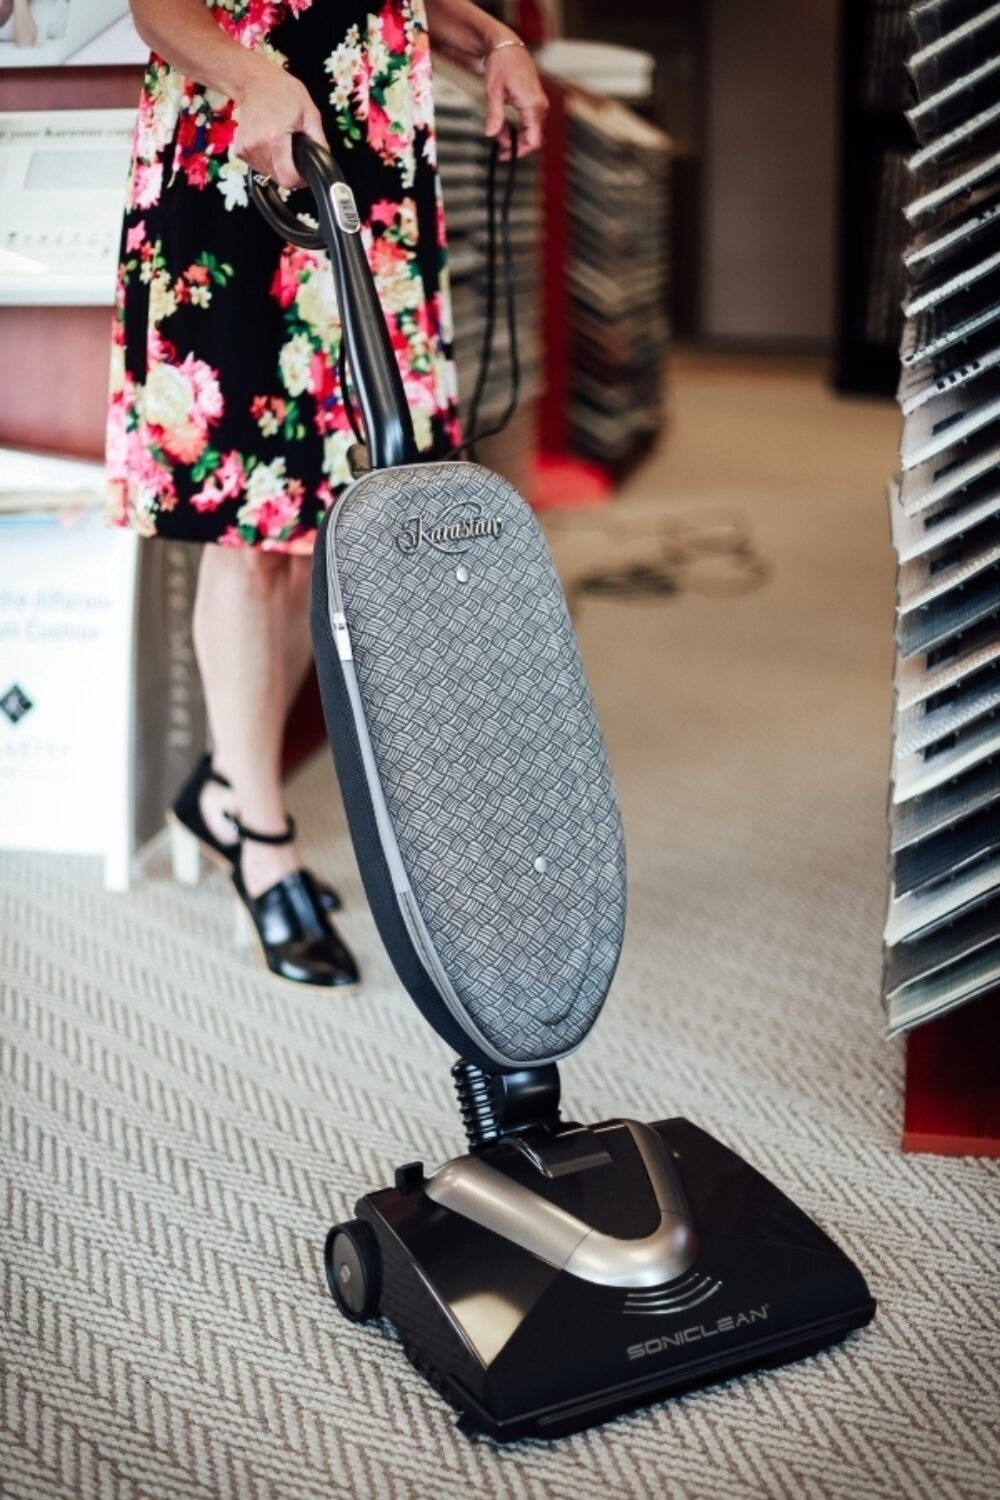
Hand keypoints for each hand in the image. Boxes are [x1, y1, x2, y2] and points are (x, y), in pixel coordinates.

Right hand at [232, 58, 327, 189]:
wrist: (254, 81)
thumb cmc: (281, 92)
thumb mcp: (310, 114)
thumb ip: (319, 142)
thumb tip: (324, 162)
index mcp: (275, 138)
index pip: (288, 179)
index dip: (299, 180)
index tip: (304, 172)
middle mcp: (257, 146)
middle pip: (279, 178)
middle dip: (289, 170)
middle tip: (293, 150)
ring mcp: (246, 149)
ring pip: (268, 174)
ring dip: (277, 165)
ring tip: (280, 142)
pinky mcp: (240, 151)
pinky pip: (258, 166)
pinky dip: (266, 159)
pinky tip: (268, 142)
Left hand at [483, 44, 548, 157]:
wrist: (506, 46)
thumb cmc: (501, 63)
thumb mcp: (493, 91)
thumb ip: (494, 115)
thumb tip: (491, 134)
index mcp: (532, 105)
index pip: (533, 140)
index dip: (519, 152)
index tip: (504, 155)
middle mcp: (540, 106)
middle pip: (533, 138)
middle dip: (515, 144)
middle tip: (496, 142)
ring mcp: (539, 103)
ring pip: (531, 131)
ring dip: (515, 136)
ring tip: (497, 130)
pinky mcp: (535, 101)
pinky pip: (530, 122)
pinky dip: (518, 128)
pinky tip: (504, 124)